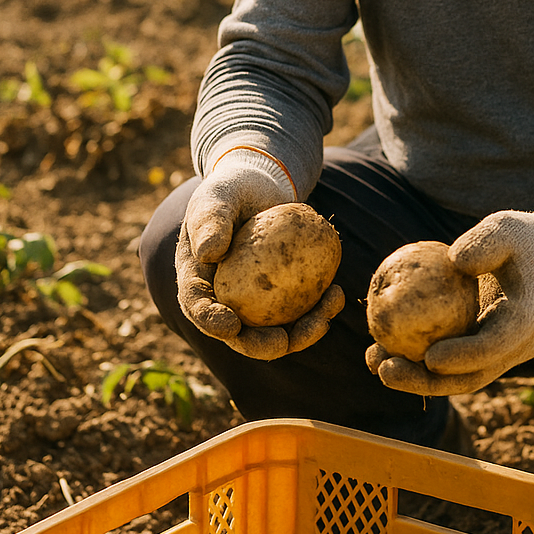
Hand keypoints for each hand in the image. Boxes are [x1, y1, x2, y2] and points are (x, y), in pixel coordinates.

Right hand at [175, 151, 344, 360]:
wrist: (262, 187)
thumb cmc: (233, 189)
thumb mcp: (218, 196)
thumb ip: (210, 220)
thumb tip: (207, 253)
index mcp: (197, 280)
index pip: (197, 307)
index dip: (211, 322)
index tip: (230, 327)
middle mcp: (224, 298)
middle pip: (237, 334)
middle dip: (259, 346)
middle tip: (283, 342)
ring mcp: (255, 302)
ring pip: (275, 331)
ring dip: (300, 333)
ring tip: (325, 316)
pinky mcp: (283, 296)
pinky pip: (300, 312)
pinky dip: (319, 310)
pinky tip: (337, 294)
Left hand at [366, 206, 533, 395]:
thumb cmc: (525, 239)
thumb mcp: (508, 227)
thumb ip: (485, 241)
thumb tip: (453, 262)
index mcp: (529, 319)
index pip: (496, 346)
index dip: (464, 357)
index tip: (429, 358)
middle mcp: (518, 346)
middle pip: (472, 376)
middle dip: (427, 382)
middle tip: (385, 371)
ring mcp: (502, 353)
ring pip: (458, 377)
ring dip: (416, 378)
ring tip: (373, 362)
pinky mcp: (486, 350)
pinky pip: (452, 363)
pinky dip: (419, 363)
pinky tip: (382, 351)